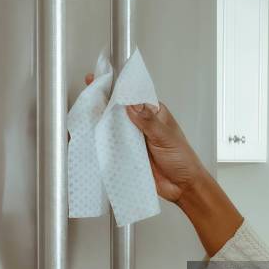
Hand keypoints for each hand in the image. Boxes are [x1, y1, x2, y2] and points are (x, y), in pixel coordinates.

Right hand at [83, 74, 242, 254]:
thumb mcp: (165, 137)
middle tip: (89, 95)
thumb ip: (148, 121)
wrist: (183, 187)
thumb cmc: (183, 160)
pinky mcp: (128, 156)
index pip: (134, 96)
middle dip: (105, 104)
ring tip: (86, 115)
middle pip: (120, 111)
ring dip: (102, 124)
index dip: (119, 88)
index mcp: (154, 114)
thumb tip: (132, 104)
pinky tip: (93, 139)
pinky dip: (104, 143)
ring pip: (114, 128)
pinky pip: (113, 147)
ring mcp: (134, 140)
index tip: (103, 80)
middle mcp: (142, 125)